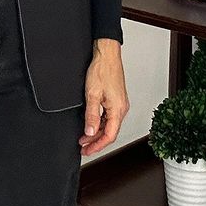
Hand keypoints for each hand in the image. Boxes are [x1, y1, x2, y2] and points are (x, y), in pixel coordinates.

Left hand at [79, 39, 128, 157]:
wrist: (106, 55)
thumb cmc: (102, 70)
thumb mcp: (92, 95)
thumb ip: (91, 116)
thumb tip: (89, 132)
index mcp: (118, 109)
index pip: (109, 135)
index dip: (97, 146)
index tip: (87, 150)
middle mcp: (121, 108)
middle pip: (109, 132)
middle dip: (95, 141)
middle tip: (83, 147)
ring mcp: (120, 104)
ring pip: (109, 125)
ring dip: (96, 133)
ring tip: (84, 138)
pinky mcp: (116, 100)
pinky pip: (109, 117)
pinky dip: (99, 123)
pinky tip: (90, 125)